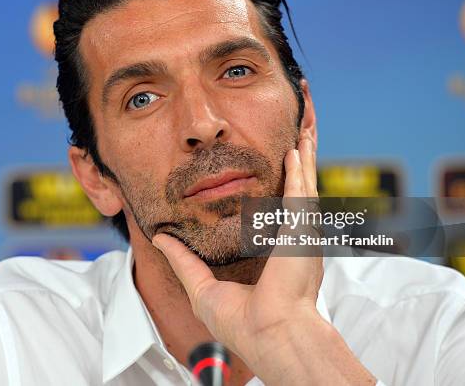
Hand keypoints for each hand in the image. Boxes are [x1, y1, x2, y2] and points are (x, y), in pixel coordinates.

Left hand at [152, 137, 375, 384]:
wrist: (268, 332)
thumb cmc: (243, 322)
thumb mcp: (201, 287)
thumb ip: (183, 260)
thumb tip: (160, 239)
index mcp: (274, 253)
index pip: (275, 213)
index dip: (276, 192)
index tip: (272, 173)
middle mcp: (292, 240)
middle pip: (296, 191)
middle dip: (297, 165)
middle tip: (296, 140)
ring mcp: (300, 232)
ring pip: (304, 183)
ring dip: (304, 157)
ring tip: (303, 132)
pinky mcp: (302, 227)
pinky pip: (302, 188)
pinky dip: (302, 166)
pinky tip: (297, 147)